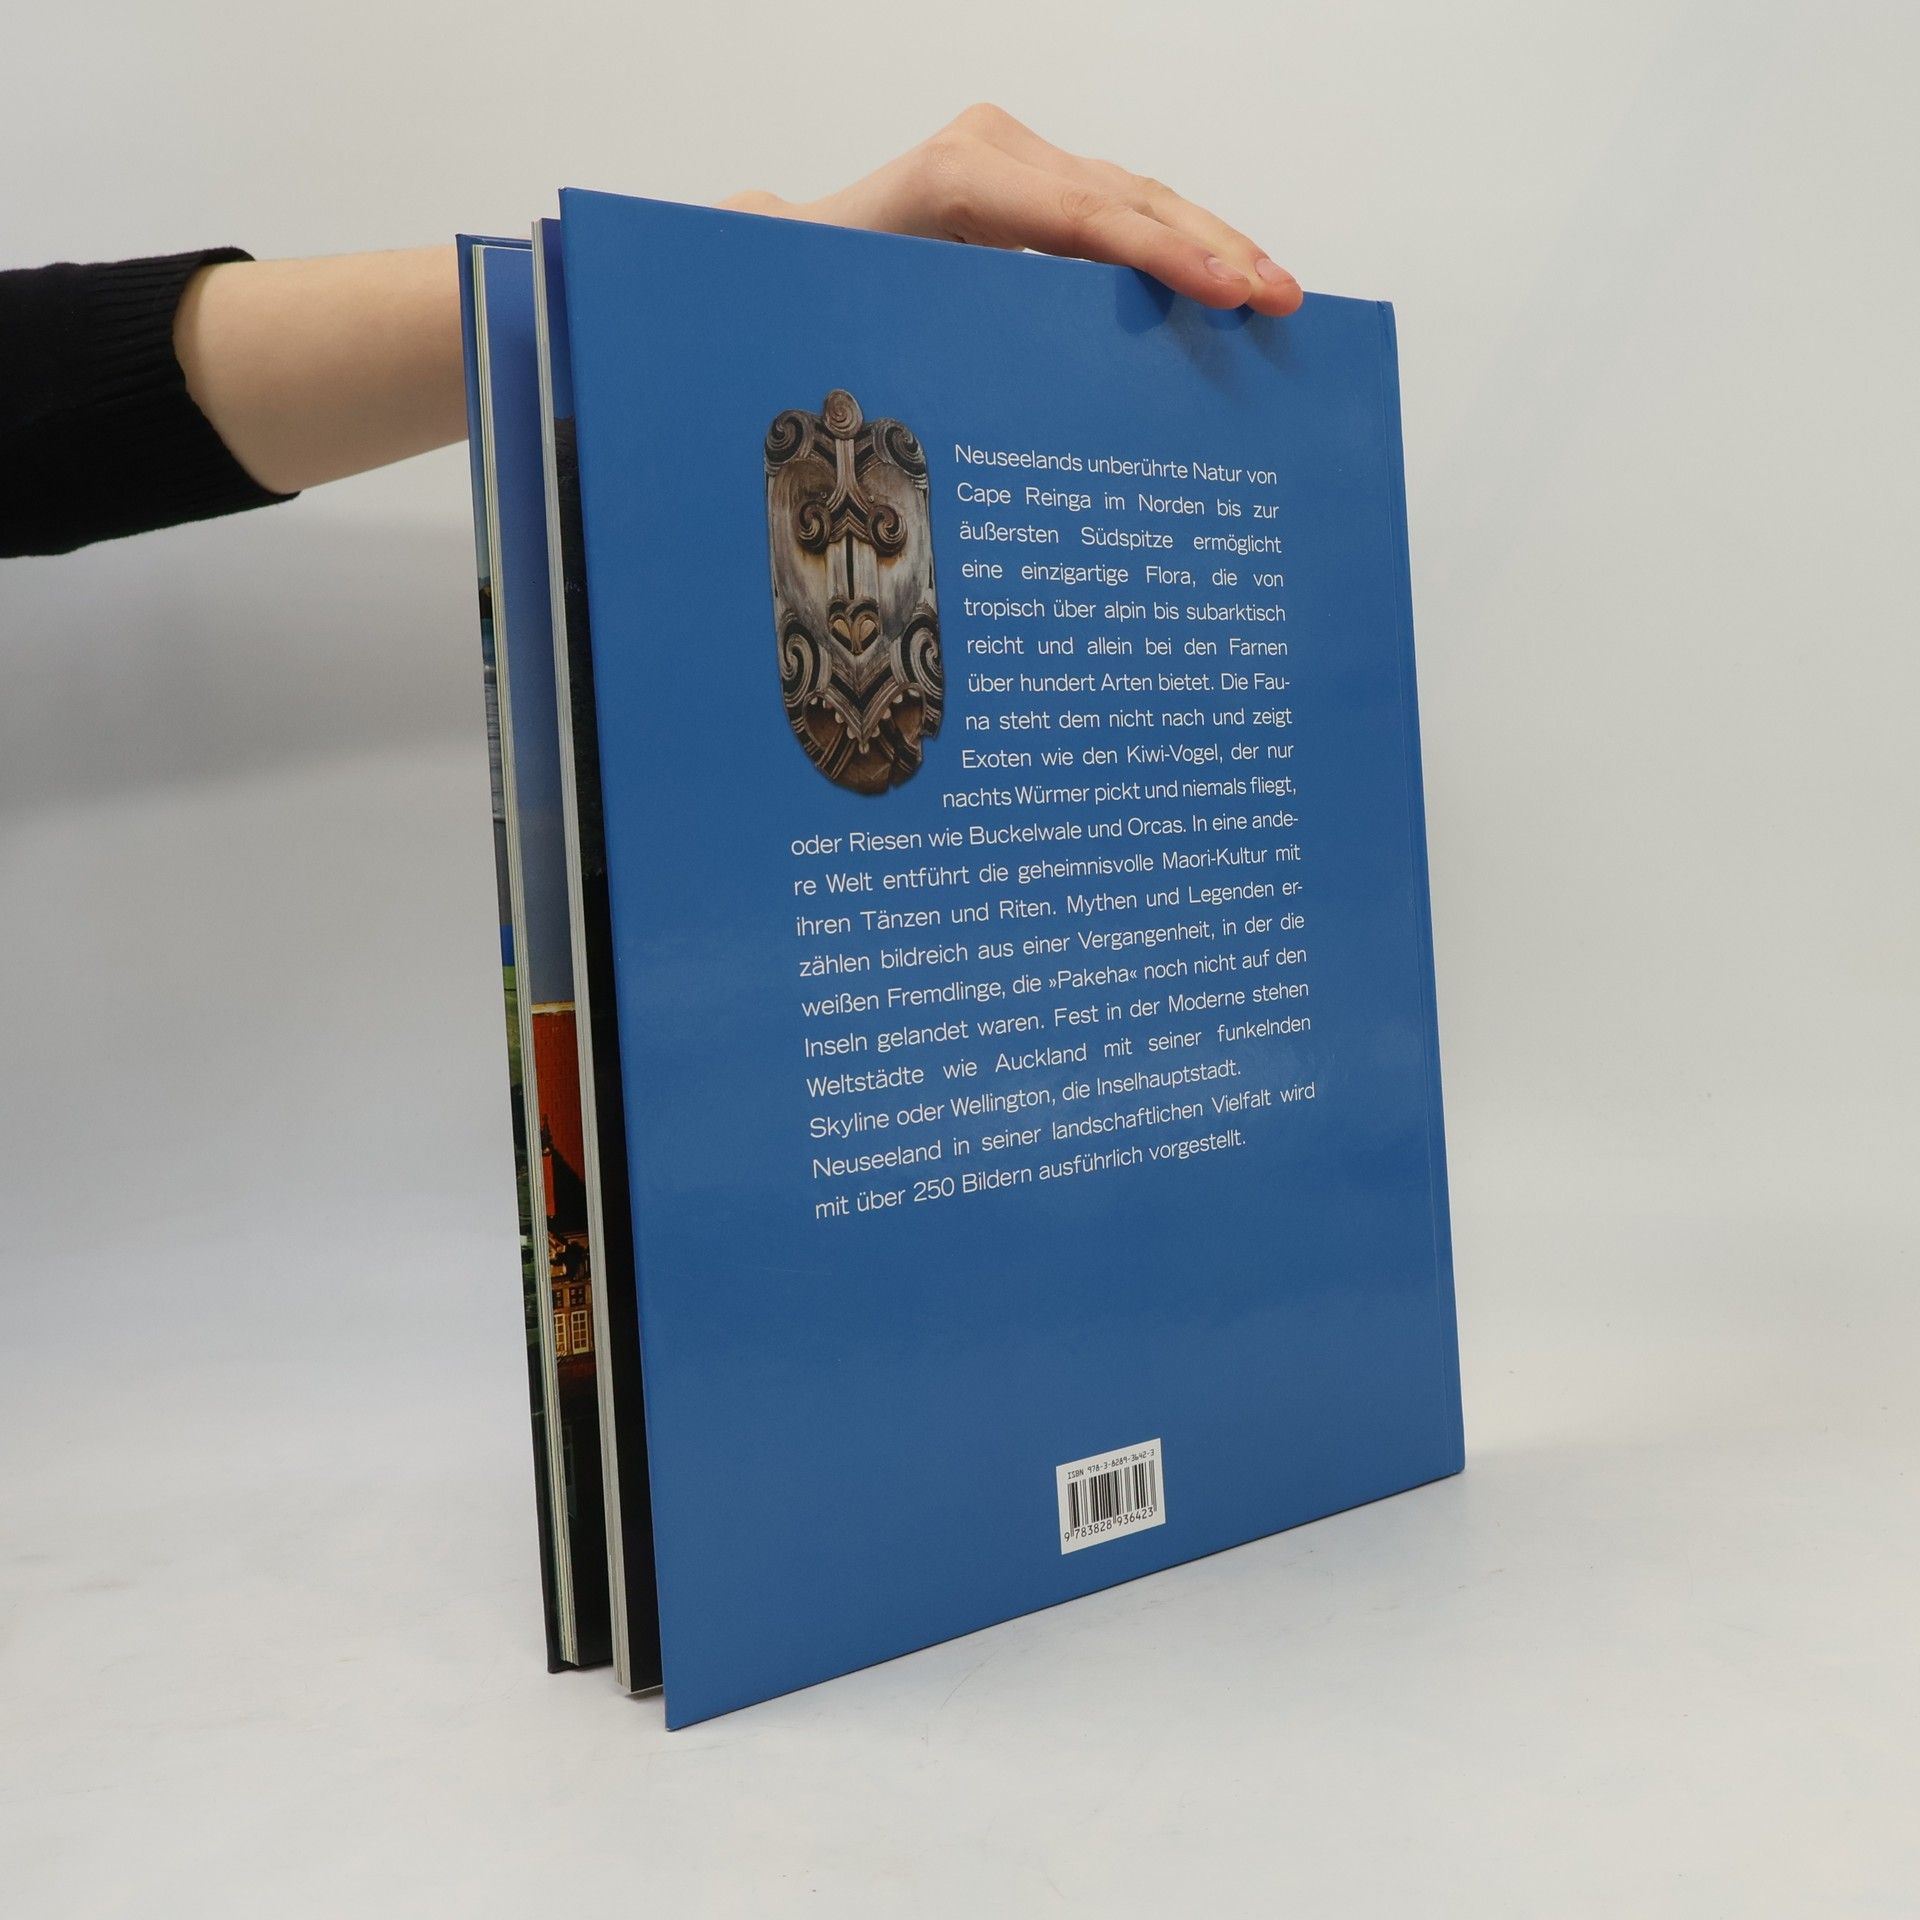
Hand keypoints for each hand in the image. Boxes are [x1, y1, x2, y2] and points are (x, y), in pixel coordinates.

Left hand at [722, 103, 1302, 317]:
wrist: (788, 263)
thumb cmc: (815, 288)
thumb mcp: (841, 293)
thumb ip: (879, 293)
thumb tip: (892, 291)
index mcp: (954, 176)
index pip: (1082, 213)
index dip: (1161, 253)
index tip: (1225, 290)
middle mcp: (992, 150)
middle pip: (1126, 197)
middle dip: (1211, 247)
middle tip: (1279, 297)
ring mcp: (1017, 160)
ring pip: (1135, 198)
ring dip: (1211, 244)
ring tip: (1276, 290)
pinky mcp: (1034, 185)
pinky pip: (1120, 211)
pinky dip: (1177, 245)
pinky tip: (1228, 278)